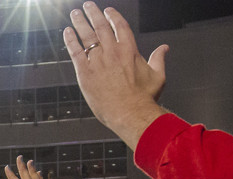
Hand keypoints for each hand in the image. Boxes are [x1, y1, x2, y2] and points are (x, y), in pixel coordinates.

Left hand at [63, 3, 167, 148]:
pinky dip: (70, 40)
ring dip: (80, 22)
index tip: (107, 11)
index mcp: (129, 50)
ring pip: (87, 36)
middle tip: (87, 6)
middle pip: (101, 26)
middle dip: (93, 14)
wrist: (130, 114)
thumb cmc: (144, 99)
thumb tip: (164, 48)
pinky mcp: (85, 73)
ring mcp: (98, 61)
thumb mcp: (158, 76)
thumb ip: (159, 59)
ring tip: (75, 14)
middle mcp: (113, 52)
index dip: (113, 16)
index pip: (120, 26)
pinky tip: (67, 32)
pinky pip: (75, 52)